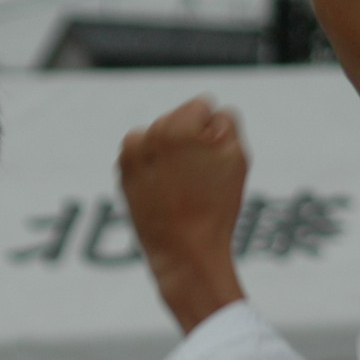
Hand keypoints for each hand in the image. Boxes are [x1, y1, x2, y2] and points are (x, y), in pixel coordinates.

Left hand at [119, 97, 247, 331]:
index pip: (204, 106)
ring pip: (160, 134)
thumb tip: (207, 112)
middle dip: (191, 140)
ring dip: (170, 149)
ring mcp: (130, 155)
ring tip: (181, 183)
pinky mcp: (123, 172)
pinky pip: (144, 153)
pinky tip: (166, 187)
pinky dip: (154, 163)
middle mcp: (148, 135)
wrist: (185, 253)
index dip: (216, 133)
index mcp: (177, 126)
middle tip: (198, 178)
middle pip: (179, 118)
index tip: (213, 162)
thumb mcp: (237, 157)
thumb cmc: (216, 206)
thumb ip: (226, 121)